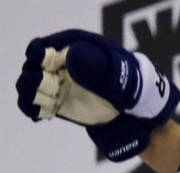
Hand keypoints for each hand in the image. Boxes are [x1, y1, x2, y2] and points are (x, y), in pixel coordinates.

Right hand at [15, 29, 179, 160]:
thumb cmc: (136, 90)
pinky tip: (39, 115)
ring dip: (32, 92)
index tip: (40, 59)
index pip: (53, 44)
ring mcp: (63, 84)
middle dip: (35, 75)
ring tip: (46, 104)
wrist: (144, 117)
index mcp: (83, 48)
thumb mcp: (122, 78)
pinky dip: (34, 108)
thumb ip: (99, 70)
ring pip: (34, 84)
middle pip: (37, 64)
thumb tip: (71, 58)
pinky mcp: (61, 103)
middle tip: (47, 88)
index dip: (41, 50)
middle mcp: (68, 64)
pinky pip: (39, 104)